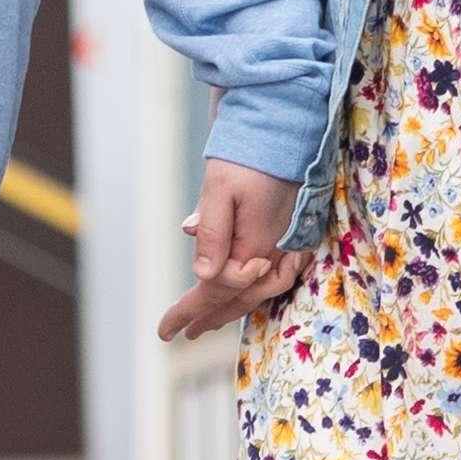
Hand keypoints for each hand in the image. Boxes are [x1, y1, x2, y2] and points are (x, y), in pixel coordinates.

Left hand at [157, 158, 301, 341]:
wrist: (287, 126)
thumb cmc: (249, 154)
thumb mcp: (219, 189)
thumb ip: (212, 233)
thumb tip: (203, 275)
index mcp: (254, 245)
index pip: (217, 290)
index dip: (189, 312)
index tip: (165, 331)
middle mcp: (275, 251)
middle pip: (240, 297)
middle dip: (210, 316)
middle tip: (184, 333)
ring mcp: (288, 243)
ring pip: (258, 288)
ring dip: (232, 307)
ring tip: (210, 319)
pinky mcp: (295, 233)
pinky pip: (273, 273)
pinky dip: (254, 288)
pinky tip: (245, 289)